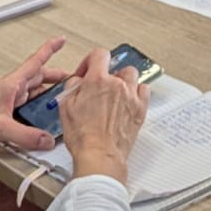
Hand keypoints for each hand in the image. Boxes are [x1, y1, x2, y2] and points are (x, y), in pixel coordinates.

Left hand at [0, 36, 72, 166]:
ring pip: (33, 94)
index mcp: (9, 85)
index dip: (48, 50)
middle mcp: (10, 91)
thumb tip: (48, 139)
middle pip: (38, 79)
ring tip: (62, 100)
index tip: (61, 40)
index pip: (34, 62)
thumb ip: (27, 135)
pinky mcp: (4, 116)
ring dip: (47, 95)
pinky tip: (43, 119)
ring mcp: (7, 103)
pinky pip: (27, 109)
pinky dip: (37, 111)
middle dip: (56, 77)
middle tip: (72, 80)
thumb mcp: (1, 128)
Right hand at [58, 47, 149, 184]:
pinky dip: (137, 92)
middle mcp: (117, 85)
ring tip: (116, 92)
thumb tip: (78, 80)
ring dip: (123, 81)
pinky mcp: (141, 109)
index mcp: (97, 81)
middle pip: (116, 67)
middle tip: (100, 86)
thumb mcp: (66, 107)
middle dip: (107, 74)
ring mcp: (131, 97)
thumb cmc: (83, 137)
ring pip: (132, 76)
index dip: (91, 60)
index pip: (99, 54)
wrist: (100, 155)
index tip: (87, 71)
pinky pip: (144, 91)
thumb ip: (72, 87)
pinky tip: (129, 100)